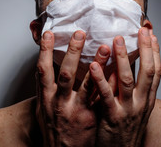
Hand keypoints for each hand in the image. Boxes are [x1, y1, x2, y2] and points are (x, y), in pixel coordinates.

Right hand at [35, 30, 110, 145]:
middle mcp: (60, 103)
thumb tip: (45, 65)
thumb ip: (45, 87)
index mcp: (46, 98)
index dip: (44, 51)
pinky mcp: (91, 118)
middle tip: (81, 33)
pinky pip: (102, 98)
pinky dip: (109, 83)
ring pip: (88, 85)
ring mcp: (77, 111)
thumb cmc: (53, 128)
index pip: (42, 70)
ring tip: (106, 47)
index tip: (49, 33)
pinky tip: (118, 70)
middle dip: (73, 52)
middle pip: (66, 73)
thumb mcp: (43, 107)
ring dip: (98, 64)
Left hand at [89, 27, 160, 146]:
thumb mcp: (136, 109)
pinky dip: (101, 80)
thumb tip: (127, 67)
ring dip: (122, 59)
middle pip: (148, 72)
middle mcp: (142, 103)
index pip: (156, 72)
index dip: (156, 52)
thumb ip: (133, 89)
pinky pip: (107, 96)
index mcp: (148, 99)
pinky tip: (94, 65)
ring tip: (117, 40)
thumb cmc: (125, 129)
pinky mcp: (112, 118)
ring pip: (127, 80)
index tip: (152, 35)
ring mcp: (128, 111)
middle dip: (146, 49)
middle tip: (142, 30)